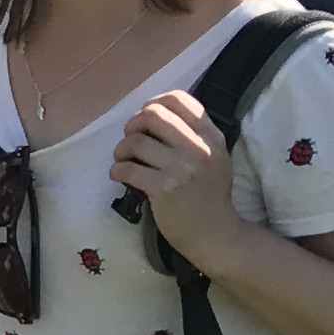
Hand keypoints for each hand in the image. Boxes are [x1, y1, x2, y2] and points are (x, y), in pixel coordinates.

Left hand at [111, 90, 246, 270]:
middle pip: (152, 114)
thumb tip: (152, 112)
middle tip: (131, 141)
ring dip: (121, 150)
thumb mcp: (214, 157)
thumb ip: (193, 134)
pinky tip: (121, 176)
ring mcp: (182, 169)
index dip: (154, 103)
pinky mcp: (164, 189)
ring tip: (124, 161)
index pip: (179, 99)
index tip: (145, 120)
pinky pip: (127, 169)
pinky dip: (117, 170)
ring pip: (135, 141)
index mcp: (212, 136)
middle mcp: (199, 148)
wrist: (216, 234)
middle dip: (133, 125)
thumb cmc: (208, 195)